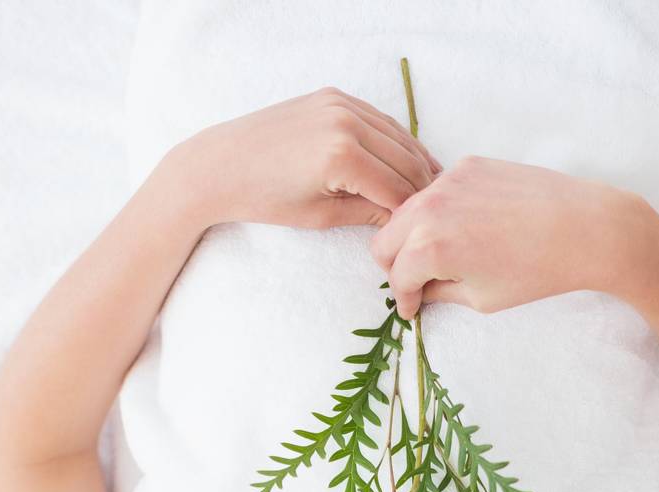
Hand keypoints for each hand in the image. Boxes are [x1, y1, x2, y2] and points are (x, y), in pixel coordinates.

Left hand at [179, 86, 442, 231]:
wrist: (222, 164)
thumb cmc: (265, 198)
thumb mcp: (319, 216)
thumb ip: (365, 213)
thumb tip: (399, 219)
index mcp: (342, 156)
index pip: (396, 188)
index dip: (413, 212)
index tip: (426, 229)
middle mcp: (345, 121)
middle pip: (403, 158)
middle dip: (421, 185)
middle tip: (435, 210)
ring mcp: (339, 103)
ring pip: (395, 135)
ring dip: (415, 160)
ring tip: (429, 186)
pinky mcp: (332, 96)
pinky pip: (377, 119)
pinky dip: (394, 139)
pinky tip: (405, 159)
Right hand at [369, 155, 636, 318]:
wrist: (583, 228)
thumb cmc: (535, 271)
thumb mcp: (481, 298)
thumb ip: (441, 293)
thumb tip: (423, 291)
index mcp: (429, 248)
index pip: (397, 277)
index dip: (404, 300)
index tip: (413, 309)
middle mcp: (430, 208)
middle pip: (385, 240)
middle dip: (395, 266)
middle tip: (416, 283)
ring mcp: (448, 182)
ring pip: (407, 212)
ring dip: (413, 237)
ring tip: (441, 258)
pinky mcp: (469, 165)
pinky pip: (436, 192)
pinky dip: (438, 213)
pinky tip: (465, 230)